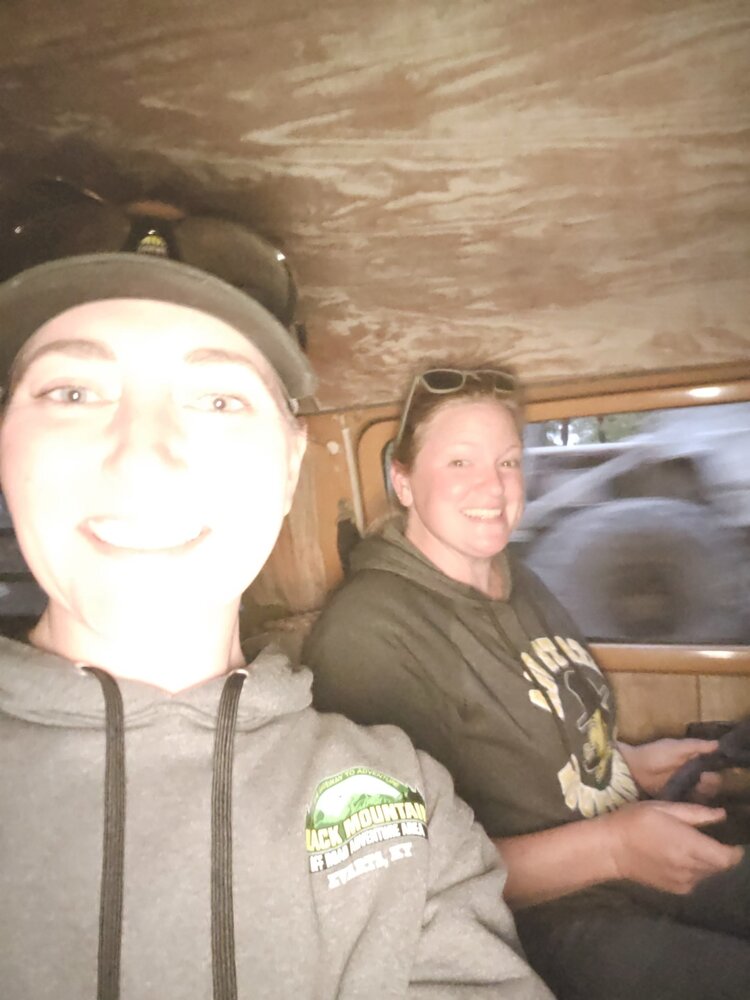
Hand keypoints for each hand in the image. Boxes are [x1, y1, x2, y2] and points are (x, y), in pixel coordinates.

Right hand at [602, 800, 742, 894]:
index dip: (734, 851)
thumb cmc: (635, 821)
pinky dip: (694, 871)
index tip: (732, 840)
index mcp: (688, 846)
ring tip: (690, 847)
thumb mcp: (663, 808)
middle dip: (719, 854)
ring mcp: (682, 881)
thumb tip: (721, 814)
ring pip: (708, 874)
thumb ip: (696, 813)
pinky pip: (695, 880)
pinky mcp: (674, 889)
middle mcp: (690, 868)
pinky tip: (678, 858)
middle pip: (719, 867)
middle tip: (707, 838)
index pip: (727, 858)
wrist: (611, 849)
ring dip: (706, 862)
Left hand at [619, 738, 721, 797]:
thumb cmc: (655, 753)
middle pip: (711, 783)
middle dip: (711, 783)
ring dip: (704, 793)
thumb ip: (696, 746)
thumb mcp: (676, 747)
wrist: (634, 768)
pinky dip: (694, 803)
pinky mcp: (677, 799)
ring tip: (698, 788)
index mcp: (694, 760)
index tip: (714, 770)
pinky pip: (691, 803)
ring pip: (703, 794)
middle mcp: (693, 775)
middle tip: (704, 779)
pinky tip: (693, 801)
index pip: (713, 767)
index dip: (716, 769)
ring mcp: (685, 788)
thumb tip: (719, 743)